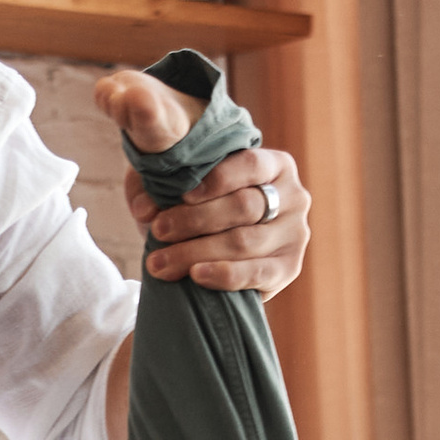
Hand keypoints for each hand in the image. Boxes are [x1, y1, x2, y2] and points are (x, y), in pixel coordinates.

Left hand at [126, 143, 310, 298]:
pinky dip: (225, 275)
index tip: (182, 194)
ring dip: (196, 252)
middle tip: (159, 231)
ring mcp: (295, 233)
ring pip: (244, 241)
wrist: (217, 250)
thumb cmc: (198, 207)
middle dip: (195, 220)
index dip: (216, 179)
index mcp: (273, 164)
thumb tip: (144, 208)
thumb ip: (157, 186)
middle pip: (244, 206)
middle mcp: (293, 196)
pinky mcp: (289, 268)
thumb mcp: (177, 186)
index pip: (250, 164)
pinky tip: (196, 275)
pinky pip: (257, 273)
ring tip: (160, 262)